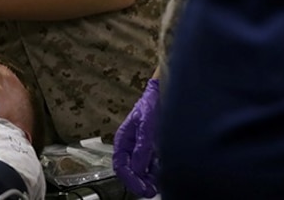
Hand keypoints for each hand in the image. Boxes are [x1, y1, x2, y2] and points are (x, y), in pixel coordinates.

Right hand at [113, 78, 159, 197]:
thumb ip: (142, 146)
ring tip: (157, 185)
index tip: (142, 188)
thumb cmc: (152, 104)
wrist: (163, 93)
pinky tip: (161, 175)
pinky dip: (154, 172)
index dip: (130, 179)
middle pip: (129, 170)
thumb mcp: (147, 125)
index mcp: (123, 139)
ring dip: (147, 179)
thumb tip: (138, 168)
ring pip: (140, 170)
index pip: (120, 165)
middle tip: (151, 191)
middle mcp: (130, 146)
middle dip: (139, 182)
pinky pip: (150, 165)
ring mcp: (141, 147)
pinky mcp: (151, 148)